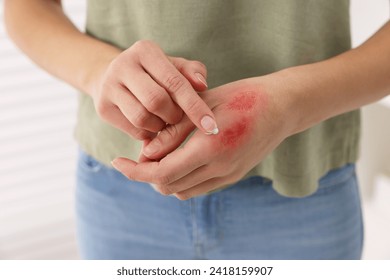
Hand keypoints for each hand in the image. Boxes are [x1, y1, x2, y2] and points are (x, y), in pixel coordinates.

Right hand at [91, 40, 217, 139]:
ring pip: (143, 119)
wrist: (113, 77)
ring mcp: (109, 87)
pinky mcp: (102, 108)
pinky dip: (149, 134)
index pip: (174, 82)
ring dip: (161, 127)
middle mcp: (123, 65)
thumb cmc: (155, 73)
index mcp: (145, 51)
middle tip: (178, 117)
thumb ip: (192, 73)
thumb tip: (202, 85)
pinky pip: (134, 130)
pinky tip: (151, 125)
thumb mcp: (174, 67)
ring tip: (164, 120)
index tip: (212, 126)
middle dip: (174, 116)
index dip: (195, 106)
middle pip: (156, 101)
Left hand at [112, 76, 293, 198]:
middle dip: (146, 175)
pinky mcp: (234, 177)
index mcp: (210, 148)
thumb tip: (145, 153)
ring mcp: (228, 175)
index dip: (135, 171)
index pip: (162, 172)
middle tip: (138, 156)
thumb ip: (173, 132)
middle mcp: (219, 168)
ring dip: (164, 178)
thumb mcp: (203, 105)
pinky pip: (199, 188)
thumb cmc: (242, 97)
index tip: (117, 162)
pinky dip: (182, 179)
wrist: (281, 107)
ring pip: (183, 191)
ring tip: (158, 157)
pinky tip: (179, 160)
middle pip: (169, 186)